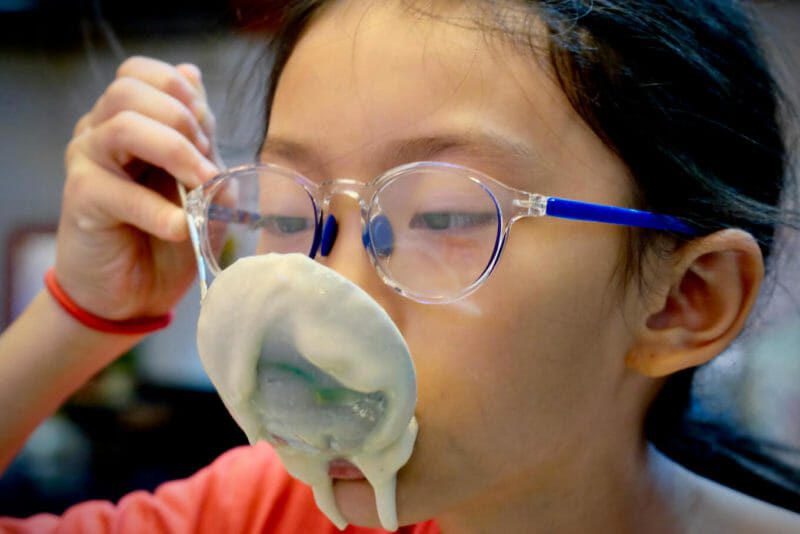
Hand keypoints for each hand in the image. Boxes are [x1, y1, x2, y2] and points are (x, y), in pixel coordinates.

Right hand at [55, 56, 219, 321]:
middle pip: (130, 89)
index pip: (144, 73)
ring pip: (122, 125)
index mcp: (130, 119)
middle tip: (206, 165)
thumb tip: (193, 76)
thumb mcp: (202, 184)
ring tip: (200, 188)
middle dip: (181, 121)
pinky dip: (159, 210)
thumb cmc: (169, 237)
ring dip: (175, 152)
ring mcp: (86, 161)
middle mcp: (101, 131)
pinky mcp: (80, 199)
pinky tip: (181, 227)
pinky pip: (118, 191)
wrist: (135, 293)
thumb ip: (202, 140)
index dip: (183, 95)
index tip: (208, 136)